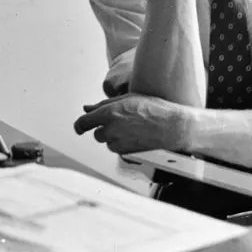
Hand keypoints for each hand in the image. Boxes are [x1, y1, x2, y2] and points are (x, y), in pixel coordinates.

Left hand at [74, 93, 191, 153]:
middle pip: (96, 133)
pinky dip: (121, 144)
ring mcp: (120, 142)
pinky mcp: (128, 153)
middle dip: (103, 128)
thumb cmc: (152, 108)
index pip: (84, 122)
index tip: (78, 127)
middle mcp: (112, 128)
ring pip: (107, 142)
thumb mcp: (126, 98)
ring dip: (112, 136)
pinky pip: (117, 149)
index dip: (79, 125)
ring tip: (129, 128)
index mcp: (110, 113)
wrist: (172, 126)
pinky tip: (133, 136)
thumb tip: (87, 108)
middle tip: (118, 121)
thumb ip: (103, 104)